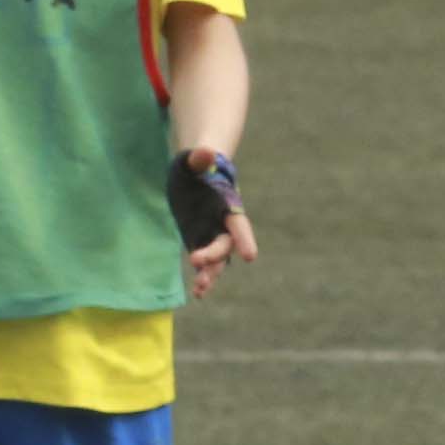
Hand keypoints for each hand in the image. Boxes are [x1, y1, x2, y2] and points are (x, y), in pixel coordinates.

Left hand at [172, 152, 261, 297]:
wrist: (196, 173)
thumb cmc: (197, 164)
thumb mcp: (194, 160)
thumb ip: (201, 158)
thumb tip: (206, 152)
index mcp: (227, 205)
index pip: (238, 224)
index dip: (244, 239)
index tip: (250, 256)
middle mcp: (223, 224)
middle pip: (225, 245)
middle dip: (215, 255)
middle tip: (197, 260)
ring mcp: (212, 234)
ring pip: (217, 260)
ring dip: (210, 274)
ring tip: (199, 290)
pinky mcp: (199, 240)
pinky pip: (204, 262)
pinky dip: (203, 276)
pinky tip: (197, 292)